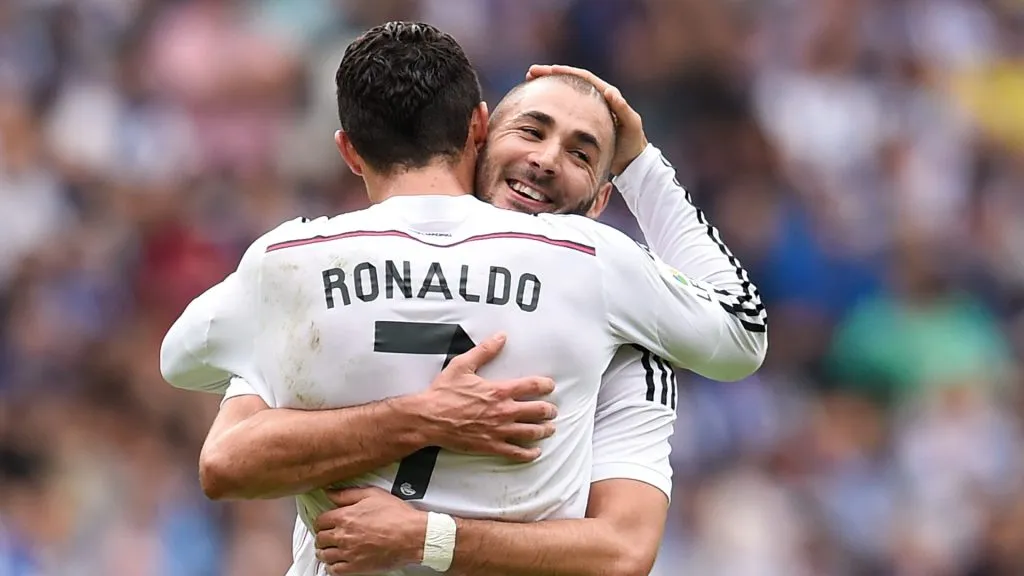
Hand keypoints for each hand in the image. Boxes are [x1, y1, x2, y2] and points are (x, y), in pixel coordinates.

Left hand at [314, 487, 425, 574]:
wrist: (412, 535)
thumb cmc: (397, 515)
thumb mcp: (372, 494)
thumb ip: (348, 494)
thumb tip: (330, 493)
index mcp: (345, 516)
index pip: (320, 521)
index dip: (322, 521)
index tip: (325, 523)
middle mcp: (343, 536)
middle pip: (320, 538)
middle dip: (322, 536)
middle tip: (327, 535)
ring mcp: (349, 553)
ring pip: (324, 555)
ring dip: (325, 551)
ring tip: (330, 549)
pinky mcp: (356, 567)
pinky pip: (334, 570)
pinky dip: (332, 566)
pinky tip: (336, 562)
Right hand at [416, 333, 556, 461]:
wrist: (428, 418)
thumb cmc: (443, 393)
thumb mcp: (462, 365)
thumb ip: (484, 351)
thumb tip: (501, 337)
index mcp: (499, 390)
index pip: (533, 386)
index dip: (546, 385)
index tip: (550, 386)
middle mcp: (504, 411)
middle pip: (538, 411)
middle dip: (549, 411)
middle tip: (552, 411)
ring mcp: (499, 430)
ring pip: (532, 432)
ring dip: (544, 431)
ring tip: (549, 429)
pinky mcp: (491, 445)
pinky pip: (516, 452)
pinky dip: (529, 453)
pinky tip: (535, 452)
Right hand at [526, 64, 647, 174]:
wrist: (630, 160)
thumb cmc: (632, 142)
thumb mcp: (631, 125)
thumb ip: (623, 109)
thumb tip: (610, 92)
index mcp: (606, 94)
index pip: (582, 77)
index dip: (565, 71)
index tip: (548, 70)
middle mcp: (595, 98)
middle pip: (570, 81)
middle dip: (550, 74)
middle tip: (531, 73)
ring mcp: (587, 109)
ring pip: (565, 93)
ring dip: (548, 87)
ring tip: (530, 83)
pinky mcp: (582, 120)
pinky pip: (564, 108)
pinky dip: (551, 104)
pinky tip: (538, 106)